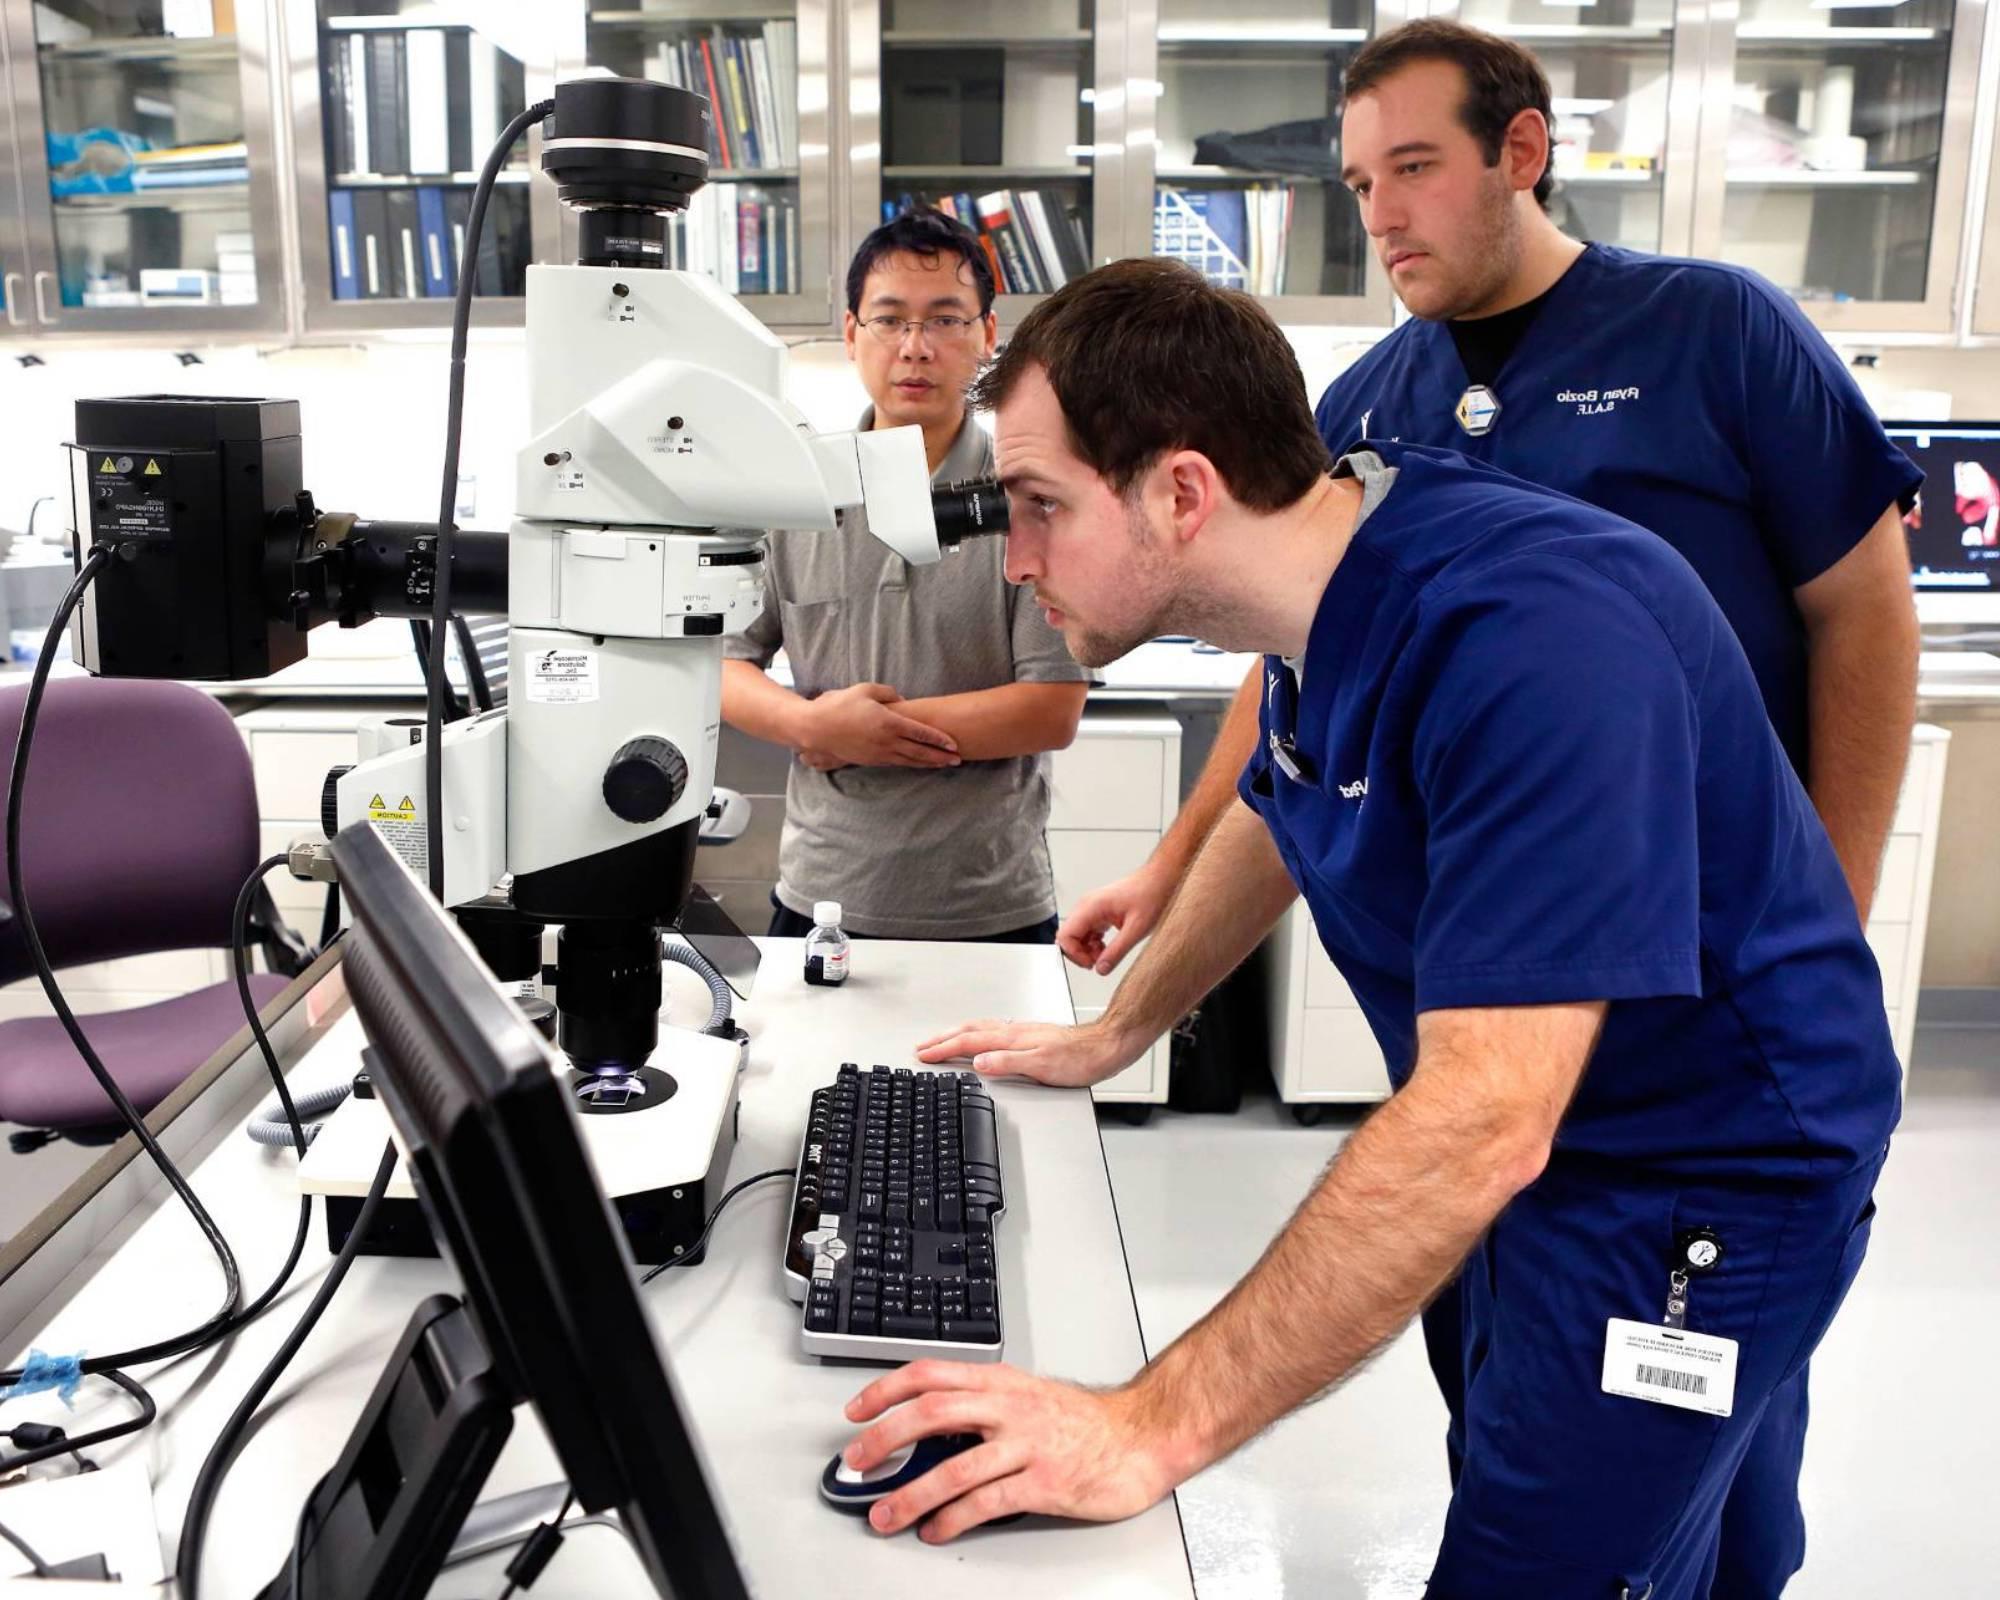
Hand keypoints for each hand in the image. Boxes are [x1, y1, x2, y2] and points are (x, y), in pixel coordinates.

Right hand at [798, 683, 959, 769]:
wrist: (815, 728)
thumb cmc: (839, 705)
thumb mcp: (865, 689)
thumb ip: (888, 693)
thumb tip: (904, 700)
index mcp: (888, 722)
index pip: (920, 732)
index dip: (939, 739)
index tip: (954, 743)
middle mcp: (886, 741)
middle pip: (920, 751)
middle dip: (941, 756)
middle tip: (959, 760)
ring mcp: (879, 753)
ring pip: (909, 761)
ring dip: (928, 763)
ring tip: (944, 765)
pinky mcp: (870, 760)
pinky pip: (896, 763)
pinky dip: (911, 764)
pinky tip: (919, 764)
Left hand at [840, 1360, 1177, 1542]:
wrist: (1140, 1437)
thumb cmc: (1082, 1421)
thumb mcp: (1026, 1395)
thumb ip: (980, 1404)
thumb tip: (923, 1426)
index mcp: (1000, 1382)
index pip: (931, 1374)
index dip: (887, 1389)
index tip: (857, 1410)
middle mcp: (1009, 1408)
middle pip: (932, 1413)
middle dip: (885, 1439)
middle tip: (856, 1463)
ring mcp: (1027, 1445)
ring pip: (955, 1467)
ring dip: (911, 1494)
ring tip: (885, 1514)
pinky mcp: (1044, 1482)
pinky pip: (988, 1502)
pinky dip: (954, 1518)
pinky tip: (935, 1529)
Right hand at [915, 1016, 1143, 1086]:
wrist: (1106, 1046)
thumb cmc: (1081, 1058)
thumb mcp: (1042, 1065)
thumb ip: (1008, 1062)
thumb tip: (978, 1061)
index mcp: (1013, 1038)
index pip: (969, 1042)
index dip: (944, 1048)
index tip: (924, 1053)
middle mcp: (1015, 1031)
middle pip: (970, 1030)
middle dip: (943, 1037)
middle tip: (923, 1044)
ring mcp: (1023, 1032)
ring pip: (981, 1028)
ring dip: (957, 1033)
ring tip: (942, 1039)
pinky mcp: (1031, 1036)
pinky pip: (993, 1030)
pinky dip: (976, 1033)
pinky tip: (980, 1039)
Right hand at [1058, 862, 1172, 975]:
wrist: (1160, 880)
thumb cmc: (1151, 895)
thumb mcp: (1136, 929)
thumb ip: (1117, 951)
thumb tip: (1101, 969)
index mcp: (1091, 906)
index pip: (1065, 935)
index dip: (1074, 954)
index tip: (1091, 964)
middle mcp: (1087, 906)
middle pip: (1068, 936)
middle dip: (1080, 954)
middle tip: (1098, 963)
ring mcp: (1092, 908)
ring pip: (1077, 936)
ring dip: (1087, 950)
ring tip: (1106, 955)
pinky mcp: (1099, 912)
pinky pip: (1087, 932)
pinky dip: (1093, 944)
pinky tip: (1107, 948)